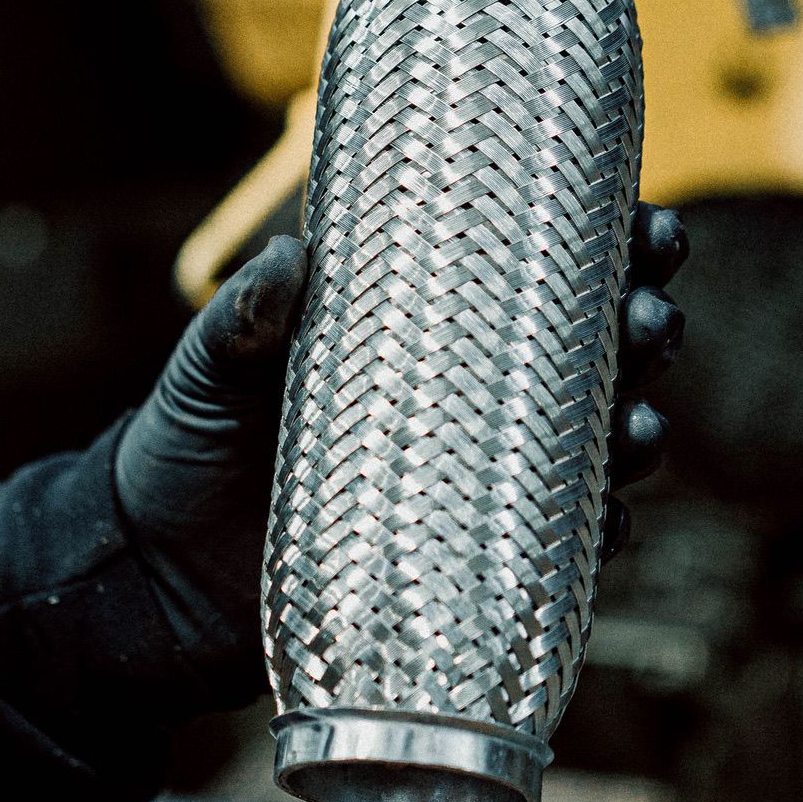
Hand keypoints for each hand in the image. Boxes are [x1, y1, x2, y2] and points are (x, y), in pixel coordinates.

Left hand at [114, 205, 686, 689]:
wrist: (148, 578)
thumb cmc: (182, 449)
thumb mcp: (208, 370)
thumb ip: (240, 319)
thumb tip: (287, 259)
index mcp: (419, 326)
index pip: (530, 271)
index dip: (609, 245)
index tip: (648, 223)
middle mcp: (462, 399)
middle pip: (589, 351)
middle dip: (645, 327)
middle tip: (654, 316)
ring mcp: (467, 481)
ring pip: (588, 446)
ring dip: (637, 428)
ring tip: (645, 422)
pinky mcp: (458, 563)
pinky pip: (552, 550)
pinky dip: (595, 538)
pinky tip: (614, 525)